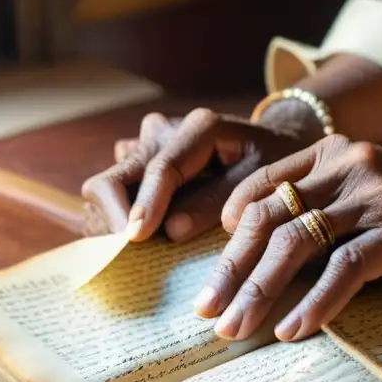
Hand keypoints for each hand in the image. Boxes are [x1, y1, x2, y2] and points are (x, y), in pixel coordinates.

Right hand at [81, 104, 324, 241]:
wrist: (273, 145)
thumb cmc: (274, 164)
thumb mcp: (261, 181)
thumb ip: (219, 201)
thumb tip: (172, 230)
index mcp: (198, 128)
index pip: (161, 168)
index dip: (145, 205)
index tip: (136, 238)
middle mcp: (163, 131)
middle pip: (115, 174)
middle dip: (114, 216)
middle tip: (125, 253)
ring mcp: (146, 146)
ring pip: (107, 184)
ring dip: (113, 221)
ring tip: (130, 254)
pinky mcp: (139, 163)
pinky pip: (114, 191)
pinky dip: (119, 219)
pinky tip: (136, 244)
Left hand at [195, 135, 381, 341]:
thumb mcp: (367, 197)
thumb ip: (322, 210)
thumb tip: (265, 259)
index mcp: (332, 153)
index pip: (260, 187)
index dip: (226, 232)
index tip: (212, 275)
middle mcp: (349, 164)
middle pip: (268, 217)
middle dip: (232, 270)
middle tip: (208, 312)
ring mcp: (376, 195)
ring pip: (296, 242)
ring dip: (259, 291)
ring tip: (235, 329)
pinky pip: (344, 268)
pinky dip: (314, 302)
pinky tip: (293, 330)